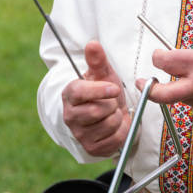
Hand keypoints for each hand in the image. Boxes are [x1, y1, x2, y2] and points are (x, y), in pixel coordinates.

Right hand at [62, 41, 130, 155]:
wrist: (106, 114)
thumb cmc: (102, 91)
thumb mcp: (102, 74)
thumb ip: (97, 60)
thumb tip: (93, 44)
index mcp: (70, 95)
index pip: (79, 92)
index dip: (99, 90)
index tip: (114, 88)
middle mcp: (70, 116)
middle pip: (97, 111)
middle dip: (112, 104)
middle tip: (112, 101)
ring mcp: (80, 134)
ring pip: (109, 125)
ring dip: (118, 117)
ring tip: (113, 112)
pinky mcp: (92, 148)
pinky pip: (115, 140)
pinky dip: (122, 131)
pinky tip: (116, 125)